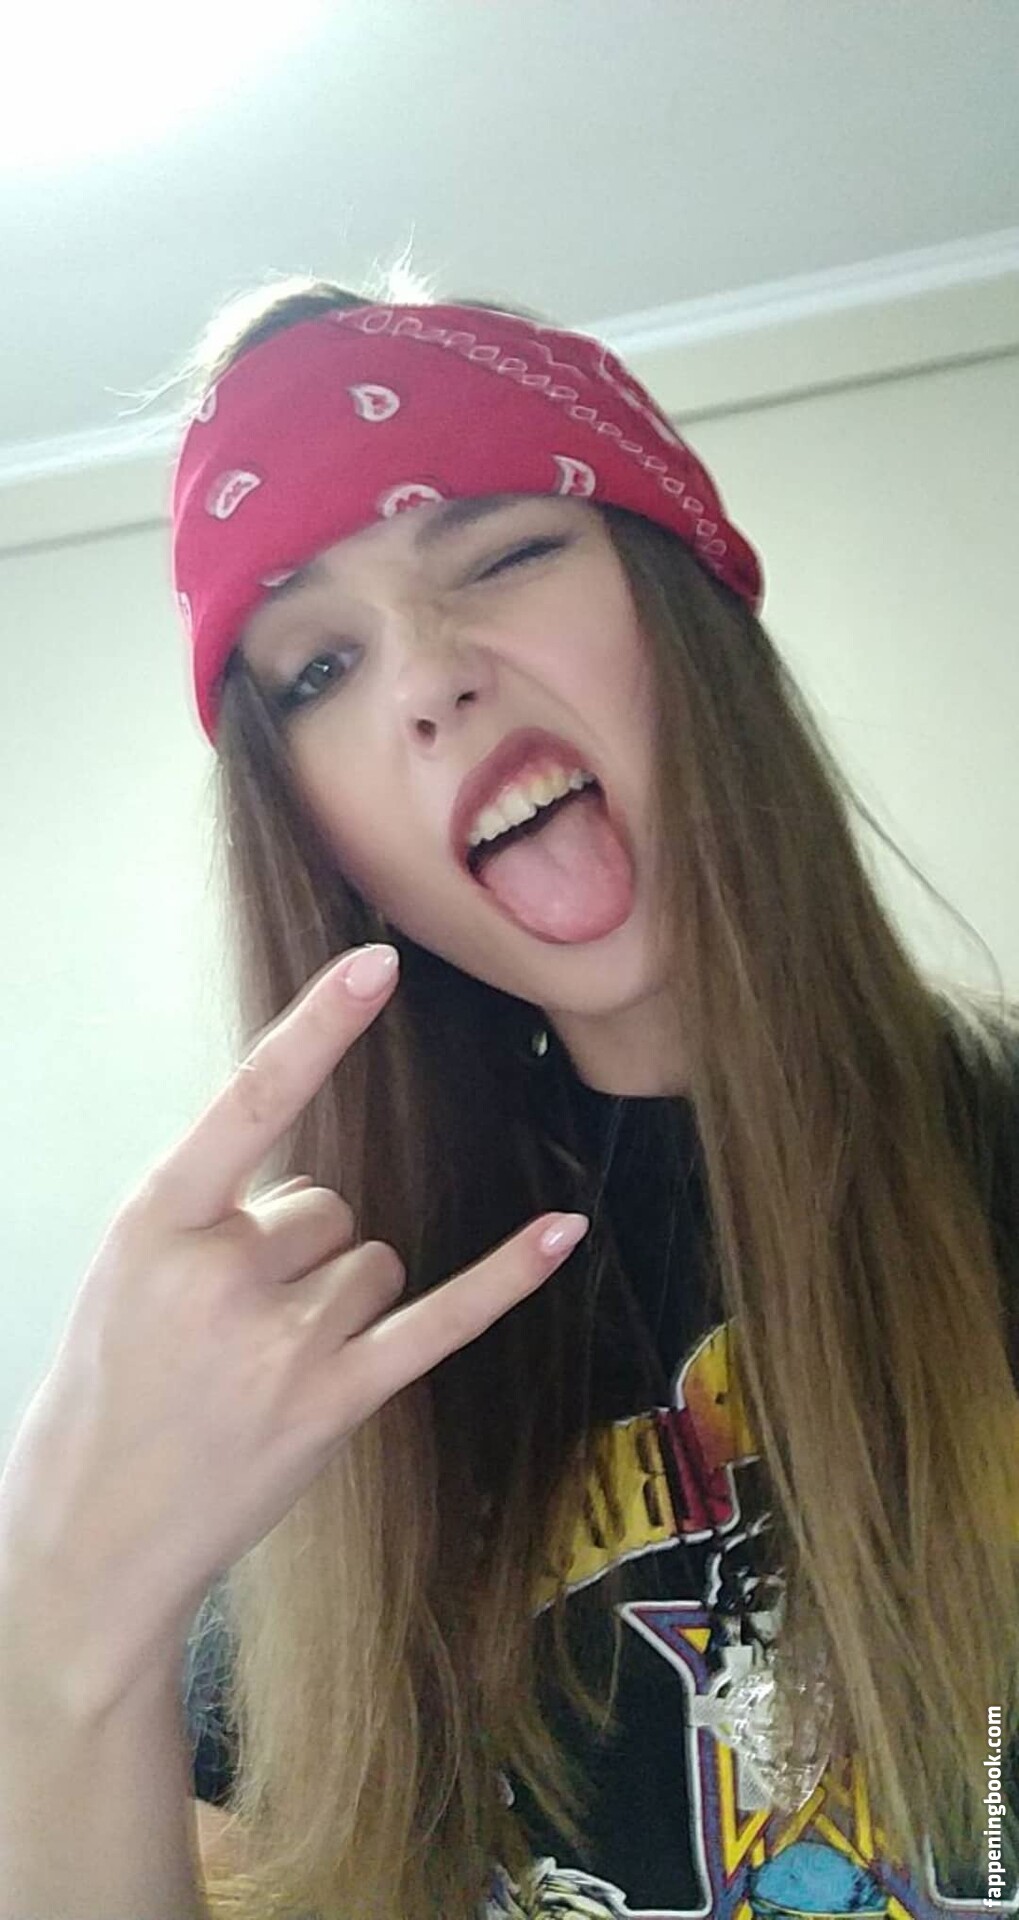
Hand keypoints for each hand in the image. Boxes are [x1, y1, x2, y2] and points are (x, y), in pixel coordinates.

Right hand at [0, 944, 586, 1714]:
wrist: (90, 1535)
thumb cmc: (110, 1390)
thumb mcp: (127, 1272)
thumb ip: (212, 1211)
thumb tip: (316, 1190)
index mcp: (157, 1223)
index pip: (250, 1103)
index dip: (317, 1030)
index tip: (377, 964)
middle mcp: (223, 1273)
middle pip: (328, 1201)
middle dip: (299, 1249)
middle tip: (231, 1324)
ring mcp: (283, 1342)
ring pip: (374, 1258)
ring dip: (339, 1299)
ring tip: (263, 1366)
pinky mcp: (337, 1400)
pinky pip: (439, 1318)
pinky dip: (504, 1276)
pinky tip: (563, 1230)